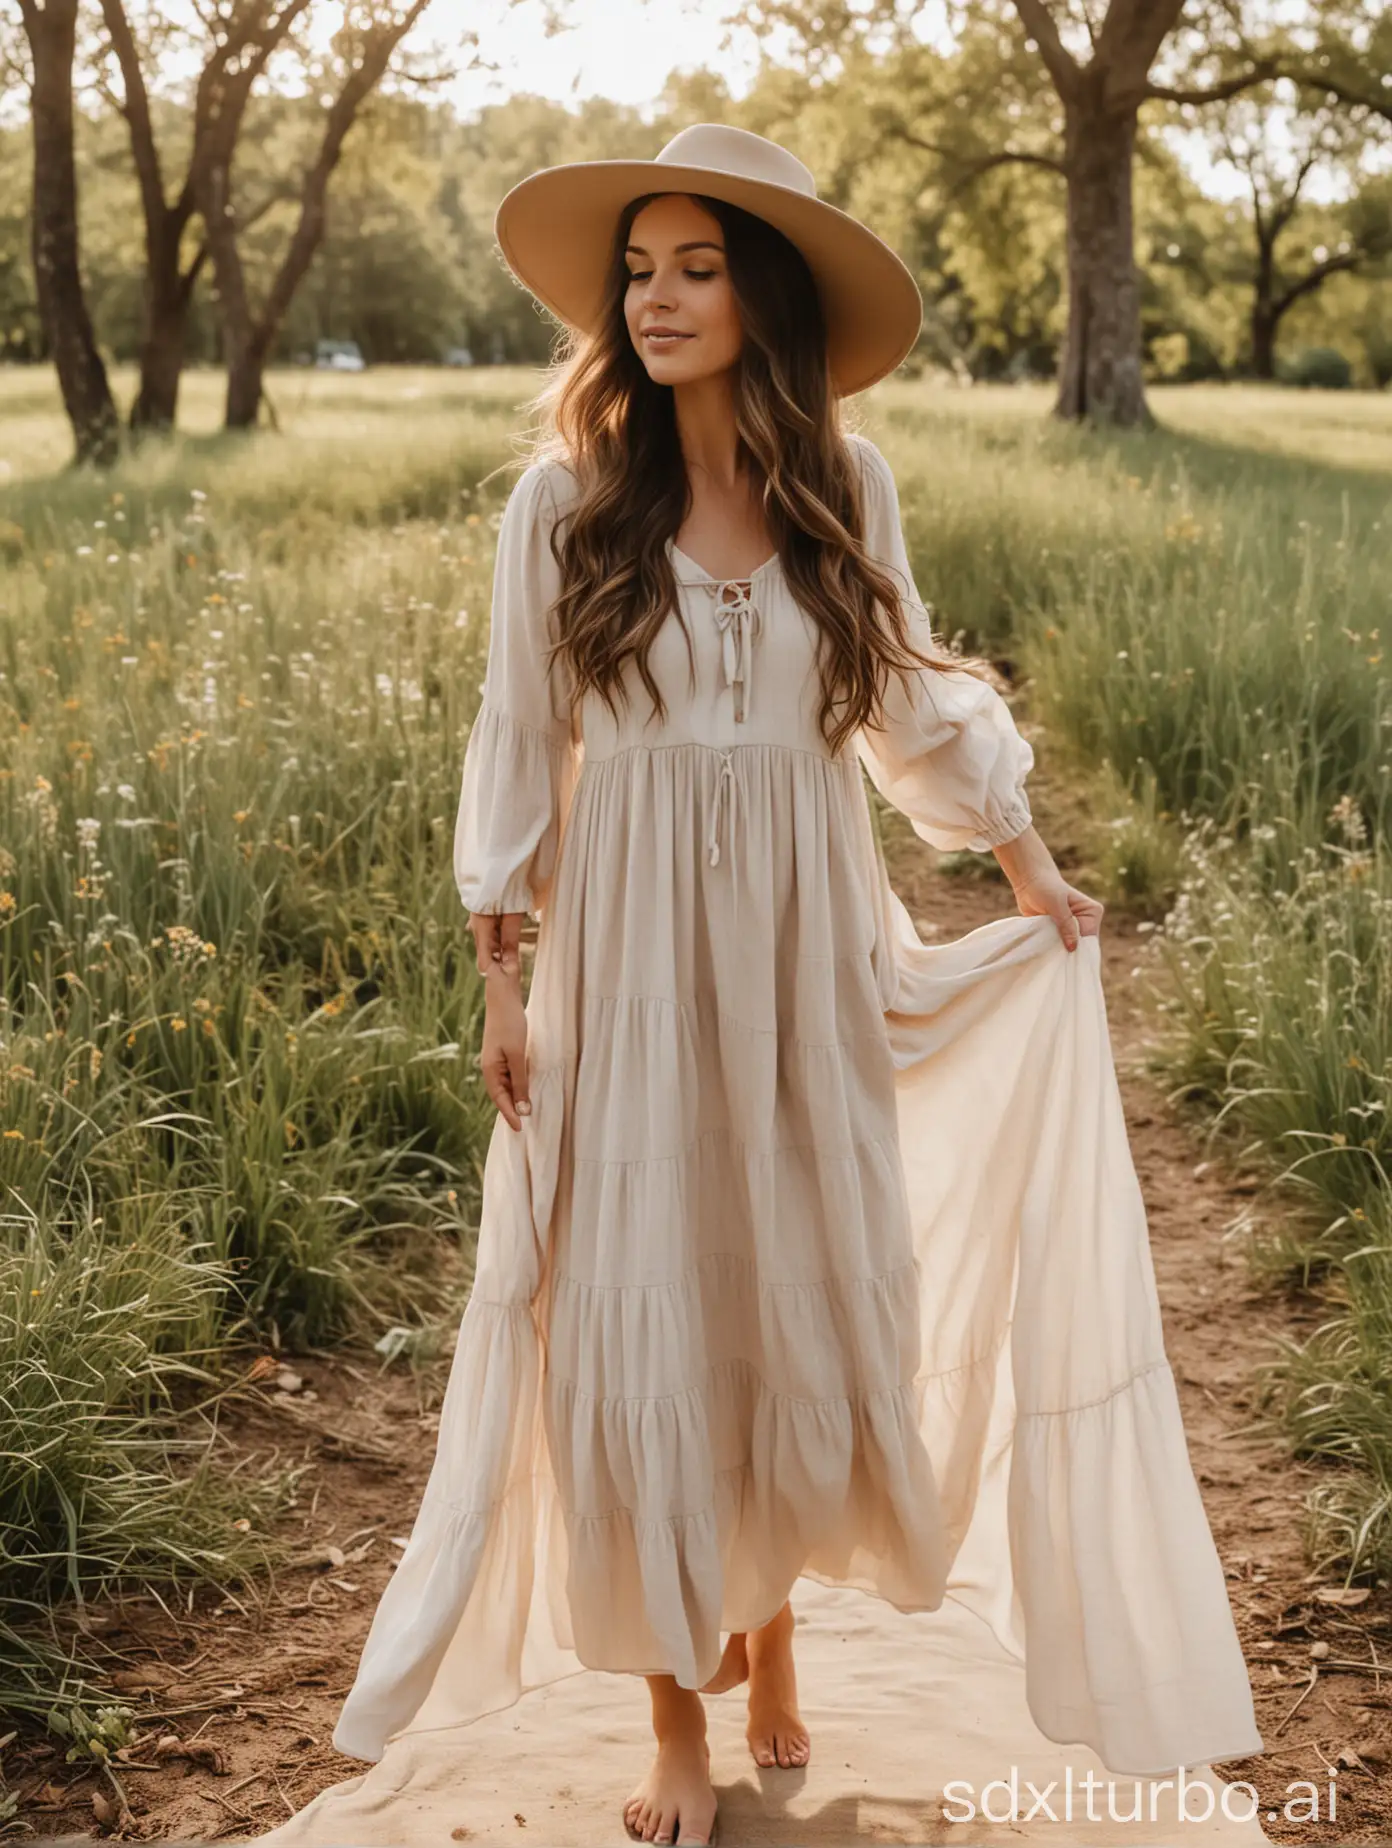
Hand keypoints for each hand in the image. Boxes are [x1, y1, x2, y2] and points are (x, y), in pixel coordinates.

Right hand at [469, 911, 530, 1130]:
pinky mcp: (504, 1051)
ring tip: (525, 1111)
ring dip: (515, 1097)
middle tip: (522, 1125)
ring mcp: (496, 1058)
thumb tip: (522, 1108)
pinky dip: (517, 1083)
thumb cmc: (510, 1024)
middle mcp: (491, 1066)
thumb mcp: (517, 1055)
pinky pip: (510, 1073)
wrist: (503, 997)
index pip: (499, 1099)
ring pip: (506, 1084)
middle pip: (501, 1094)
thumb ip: (520, 1082)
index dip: (509, 1114)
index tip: (519, 1129)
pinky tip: (524, 1087)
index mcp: (490, 1069)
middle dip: (510, 1109)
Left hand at [1009, 871, 1104, 951]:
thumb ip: (1066, 925)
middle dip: (1068, 953)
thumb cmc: (1045, 887)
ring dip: (1058, 952)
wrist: (1029, 881)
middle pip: (1080, 946)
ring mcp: (1071, 928)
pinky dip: (1052, 950)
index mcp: (1092, 913)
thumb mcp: (1057, 905)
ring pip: (1068, 948)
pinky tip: (1045, 954)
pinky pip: (1057, 946)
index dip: (1079, 950)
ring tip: (1049, 957)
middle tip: (1056, 961)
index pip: (1089, 938)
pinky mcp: (1059, 932)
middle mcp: (1085, 922)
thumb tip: (1073, 948)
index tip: (1066, 958)